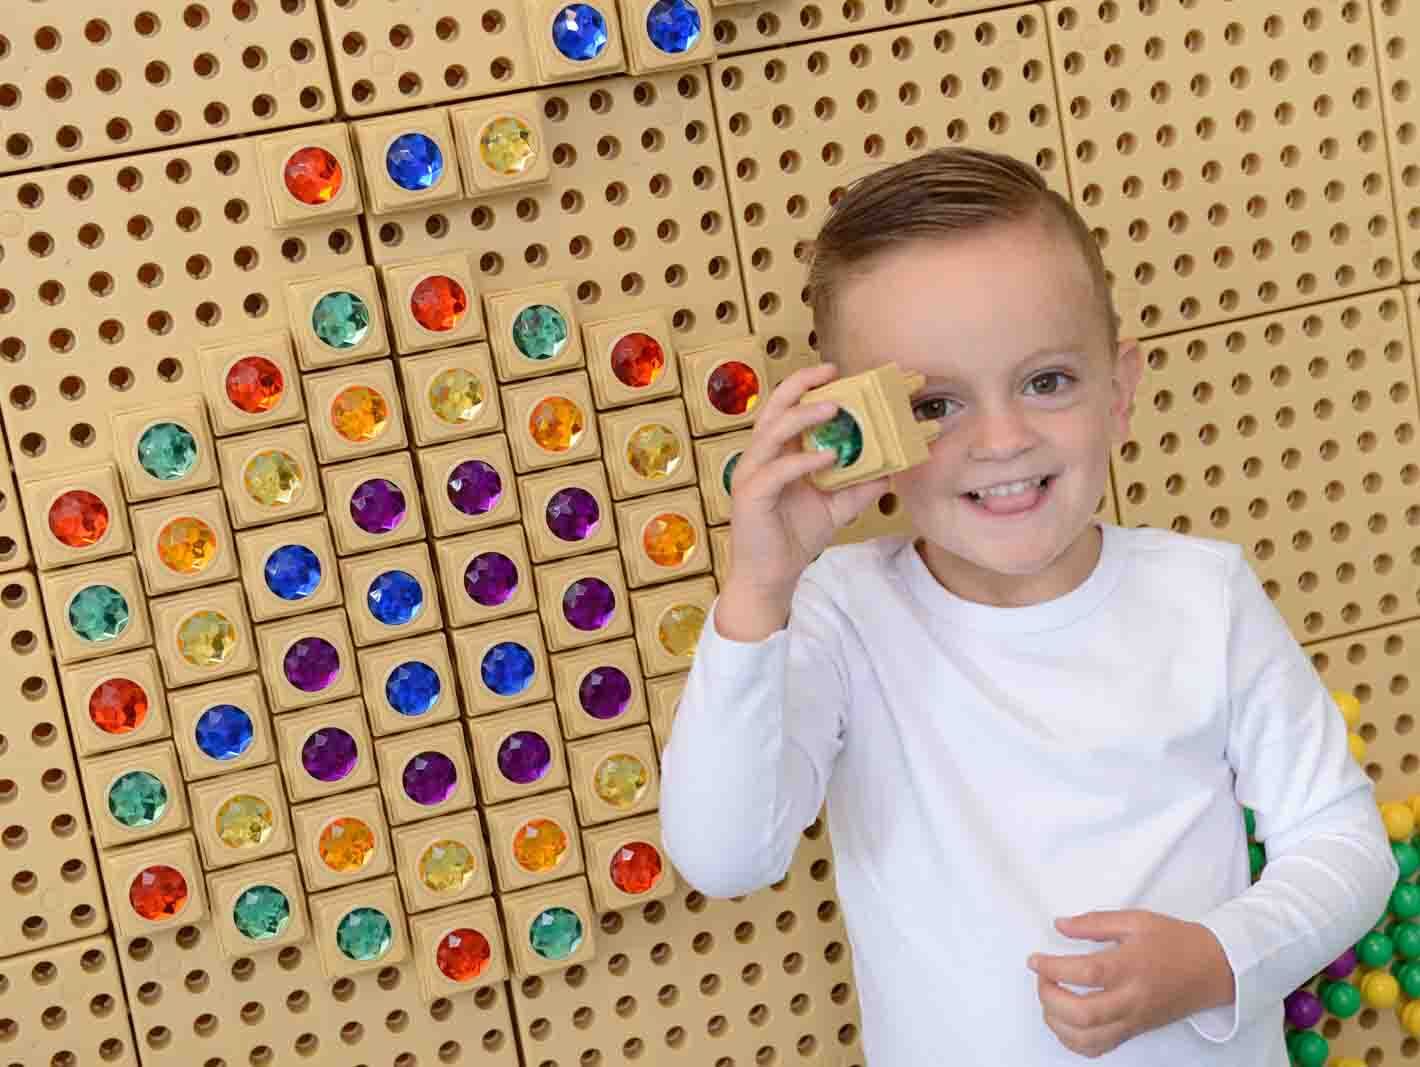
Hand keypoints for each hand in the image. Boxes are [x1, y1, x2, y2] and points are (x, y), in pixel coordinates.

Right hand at [717, 363, 889, 640]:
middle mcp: (761, 457)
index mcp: (777, 453)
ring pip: (772, 432)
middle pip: (773, 408)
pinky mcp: (751, 496)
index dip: (807, 386)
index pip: (788, 408)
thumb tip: (894, 468)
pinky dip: (803, 461)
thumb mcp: (837, 507)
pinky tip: (829, 457)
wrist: (772, 576)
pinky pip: (777, 470)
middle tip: (831, 373)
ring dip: (803, 416)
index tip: (836, 371)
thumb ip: (861, 486)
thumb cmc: (795, 536)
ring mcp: (752, 474)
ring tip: (834, 407)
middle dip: (800, 385)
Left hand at [1027, 910, 1233, 1057]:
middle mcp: (1131, 999)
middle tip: (1041, 979)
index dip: (1052, 968)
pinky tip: (1065, 1021)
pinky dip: (1073, 1041)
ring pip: (1088, 1039)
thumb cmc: (1174, 941)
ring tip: (1050, 998)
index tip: (1034, 960)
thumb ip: (1094, 923)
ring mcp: (1133, 1020)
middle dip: (1050, 998)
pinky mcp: (1134, 1031)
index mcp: (1130, 967)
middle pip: (1083, 1014)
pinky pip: (1099, 1048)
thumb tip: (1059, 925)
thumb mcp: (1135, 920)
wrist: (1212, 969)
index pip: (1085, 974)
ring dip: (1057, 1023)